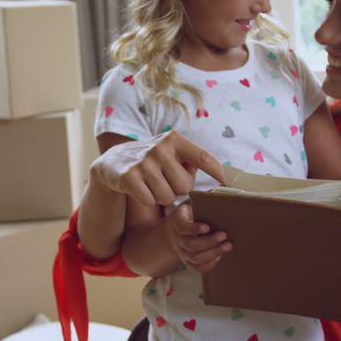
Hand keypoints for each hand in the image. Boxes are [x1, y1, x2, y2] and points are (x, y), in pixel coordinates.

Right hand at [90, 131, 225, 206]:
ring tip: (152, 184)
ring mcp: (144, 162)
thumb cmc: (151, 160)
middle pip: (185, 187)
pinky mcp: (129, 177)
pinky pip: (150, 200)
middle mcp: (160, 148)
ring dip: (161, 197)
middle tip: (165, 181)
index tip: (227, 185)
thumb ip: (190, 161)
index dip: (218, 172)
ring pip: (168, 197)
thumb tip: (217, 178)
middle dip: (178, 190)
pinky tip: (140, 188)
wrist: (112, 161)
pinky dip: (147, 200)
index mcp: (175, 140)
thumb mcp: (170, 152)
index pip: (203, 157)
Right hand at [163, 202, 231, 272]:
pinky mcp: (188, 261)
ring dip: (213, 253)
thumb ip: (203, 198)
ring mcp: (182, 251)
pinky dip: (209, 264)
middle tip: (224, 235)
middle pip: (191, 245)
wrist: (175, 231)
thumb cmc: (188, 215)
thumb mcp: (192, 203)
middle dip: (209, 241)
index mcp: (177, 221)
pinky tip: (219, 256)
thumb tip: (221, 189)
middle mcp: (178, 238)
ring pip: (195, 258)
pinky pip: (197, 267)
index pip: (182, 227)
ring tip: (227, 246)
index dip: (194, 228)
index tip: (207, 227)